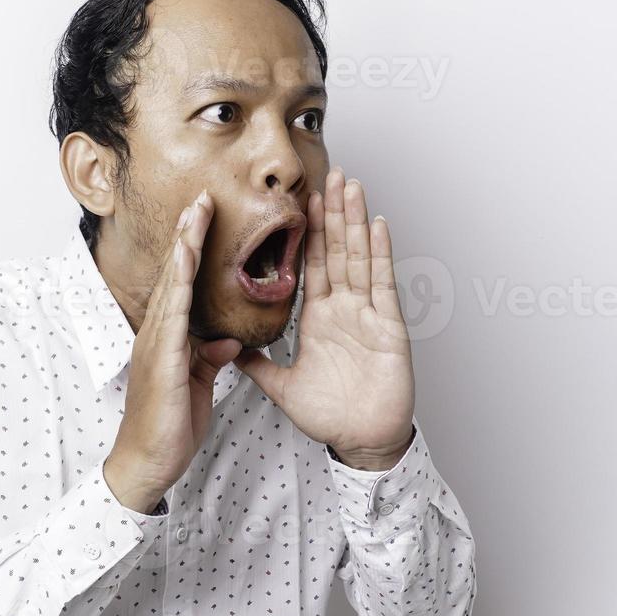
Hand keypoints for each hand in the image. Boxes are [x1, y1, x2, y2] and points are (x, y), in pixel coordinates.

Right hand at [103, 189, 242, 512]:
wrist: (148, 463)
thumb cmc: (169, 427)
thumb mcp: (198, 384)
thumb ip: (211, 358)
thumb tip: (230, 339)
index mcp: (167, 338)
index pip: (182, 284)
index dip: (193, 250)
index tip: (205, 219)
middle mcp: (157, 334)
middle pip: (174, 274)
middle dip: (188, 235)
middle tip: (202, 198)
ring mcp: (155, 344)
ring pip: (172, 286)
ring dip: (184, 249)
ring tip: (195, 216)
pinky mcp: (160, 361)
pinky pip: (172, 316)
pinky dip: (180, 285)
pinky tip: (187, 262)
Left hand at [234, 169, 415, 471]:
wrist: (362, 441)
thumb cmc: (331, 416)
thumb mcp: (282, 387)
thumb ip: (258, 365)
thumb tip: (228, 348)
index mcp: (318, 320)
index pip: (310, 266)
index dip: (307, 234)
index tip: (300, 202)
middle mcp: (343, 310)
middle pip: (337, 251)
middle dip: (333, 213)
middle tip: (330, 174)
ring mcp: (367, 314)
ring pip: (359, 257)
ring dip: (355, 221)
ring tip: (352, 185)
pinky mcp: (388, 326)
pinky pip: (382, 284)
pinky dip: (380, 253)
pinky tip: (378, 224)